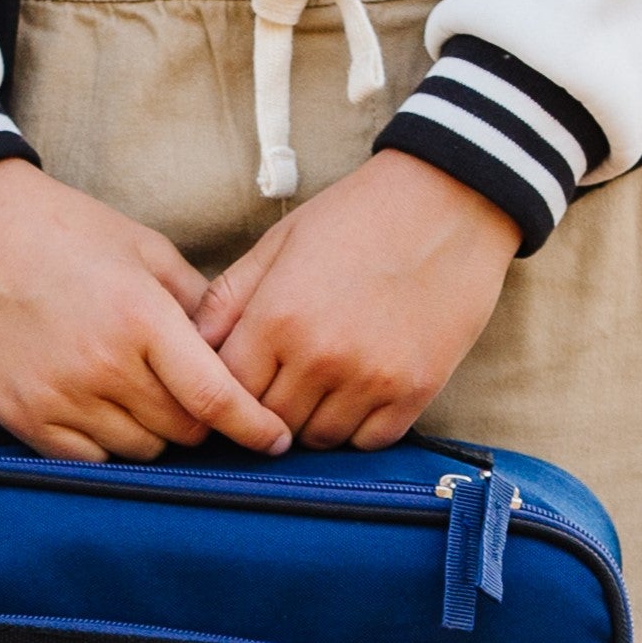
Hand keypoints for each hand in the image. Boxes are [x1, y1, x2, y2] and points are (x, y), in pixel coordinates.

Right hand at [0, 163, 292, 462]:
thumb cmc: (64, 232)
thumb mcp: (144, 248)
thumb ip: (197, 301)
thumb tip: (240, 348)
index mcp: (141, 318)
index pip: (215, 398)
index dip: (254, 427)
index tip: (277, 440)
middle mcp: (103, 366)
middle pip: (183, 431)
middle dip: (200, 419)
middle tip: (189, 392)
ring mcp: (60, 398)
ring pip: (142, 451)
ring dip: (155, 432)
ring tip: (138, 391)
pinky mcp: (25, 420)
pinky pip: (91, 460)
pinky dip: (109, 445)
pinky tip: (103, 409)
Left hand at [196, 152, 517, 451]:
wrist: (451, 200)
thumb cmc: (359, 215)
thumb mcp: (282, 240)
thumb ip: (230, 298)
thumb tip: (190, 347)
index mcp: (279, 316)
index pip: (227, 389)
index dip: (224, 390)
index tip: (234, 382)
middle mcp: (322, 357)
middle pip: (269, 423)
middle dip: (265, 410)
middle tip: (278, 385)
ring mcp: (371, 379)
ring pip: (317, 439)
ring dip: (310, 421)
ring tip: (319, 385)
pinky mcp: (415, 392)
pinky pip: (368, 442)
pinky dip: (356, 427)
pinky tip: (357, 394)